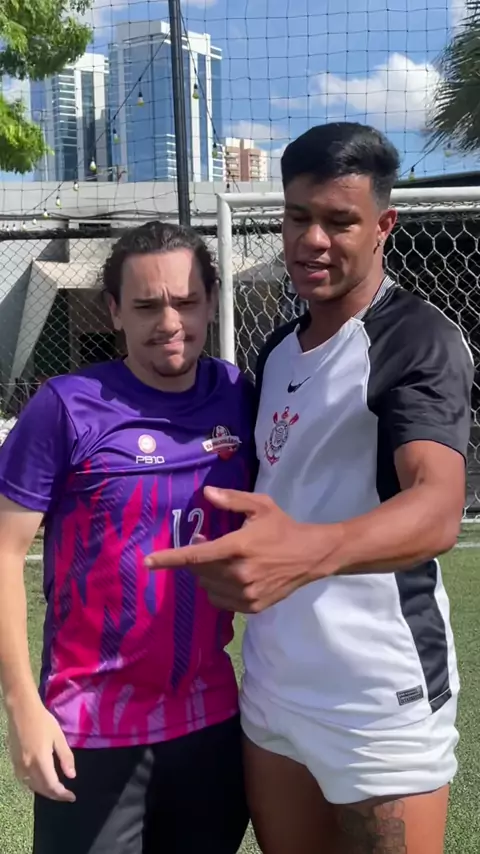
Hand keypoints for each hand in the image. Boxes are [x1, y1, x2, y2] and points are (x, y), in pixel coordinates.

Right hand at [8, 697, 75, 801]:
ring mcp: (19, 766)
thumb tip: (71, 776)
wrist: (22, 711)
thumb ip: (65, 757)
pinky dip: (34, 786)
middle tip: (66, 795)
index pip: (52, 786)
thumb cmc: (43, 721)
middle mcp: (28, 767)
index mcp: (41, 760)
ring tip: (56, 790)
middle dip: (55, 795)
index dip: (62, 794)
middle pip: (42, 789)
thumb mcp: (59, 737)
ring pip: (32, 787)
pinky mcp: (14, 762)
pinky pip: (24, 781)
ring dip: (45, 792)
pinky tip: (41, 782)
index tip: (72, 797)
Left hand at [145, 487, 340, 612]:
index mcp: (237, 547)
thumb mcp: (260, 506)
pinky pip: (220, 601)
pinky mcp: (252, 607)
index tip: (147, 562)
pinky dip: (218, 590)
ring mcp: (246, 594)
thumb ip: (231, 500)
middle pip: (199, 572)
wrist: (311, 556)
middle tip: (206, 546)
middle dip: (196, 559)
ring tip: (222, 562)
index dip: (168, 559)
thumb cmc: (283, 527)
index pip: (195, 556)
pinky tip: (231, 578)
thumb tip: (206, 494)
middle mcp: (239, 574)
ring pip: (208, 588)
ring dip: (207, 575)